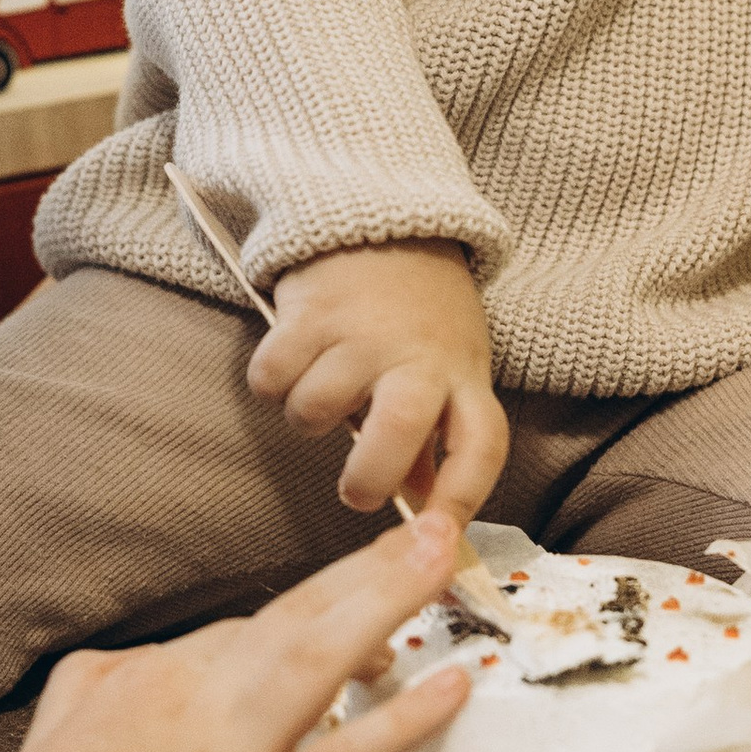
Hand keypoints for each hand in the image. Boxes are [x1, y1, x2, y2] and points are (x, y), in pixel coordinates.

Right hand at [0, 510, 472, 751]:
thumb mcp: (42, 748)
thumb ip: (86, 699)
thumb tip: (111, 674)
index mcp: (140, 683)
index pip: (236, 634)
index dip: (306, 618)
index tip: (353, 606)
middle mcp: (190, 700)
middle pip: (293, 616)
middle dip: (366, 567)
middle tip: (429, 523)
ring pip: (323, 652)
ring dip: (390, 595)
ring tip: (443, 553)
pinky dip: (408, 716)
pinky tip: (453, 684)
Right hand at [247, 239, 508, 523]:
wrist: (382, 215)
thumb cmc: (420, 307)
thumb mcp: (448, 364)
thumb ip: (433, 434)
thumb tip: (420, 505)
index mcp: (461, 372)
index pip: (480, 446)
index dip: (462, 498)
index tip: (439, 535)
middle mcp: (415, 355)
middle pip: (394, 438)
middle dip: (365, 481)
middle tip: (354, 491)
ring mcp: (360, 333)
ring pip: (314, 414)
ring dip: (307, 416)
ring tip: (322, 387)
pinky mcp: (309, 313)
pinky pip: (271, 379)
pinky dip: (270, 382)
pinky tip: (291, 360)